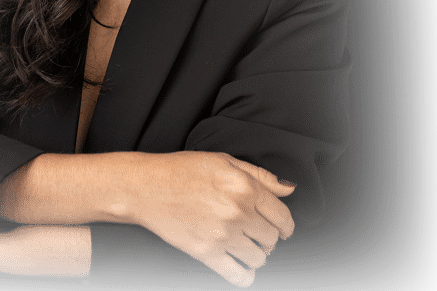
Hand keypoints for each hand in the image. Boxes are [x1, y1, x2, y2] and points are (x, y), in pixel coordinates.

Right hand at [129, 152, 296, 286]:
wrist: (146, 187)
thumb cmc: (183, 170)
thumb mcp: (224, 161)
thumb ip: (260, 175)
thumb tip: (290, 188)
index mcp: (244, 186)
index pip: (282, 216)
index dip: (286, 225)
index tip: (281, 229)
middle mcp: (237, 211)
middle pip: (271, 238)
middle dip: (269, 239)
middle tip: (257, 234)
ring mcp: (222, 235)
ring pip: (259, 258)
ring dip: (257, 255)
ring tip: (246, 247)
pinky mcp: (206, 253)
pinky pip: (238, 275)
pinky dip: (246, 276)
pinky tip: (243, 268)